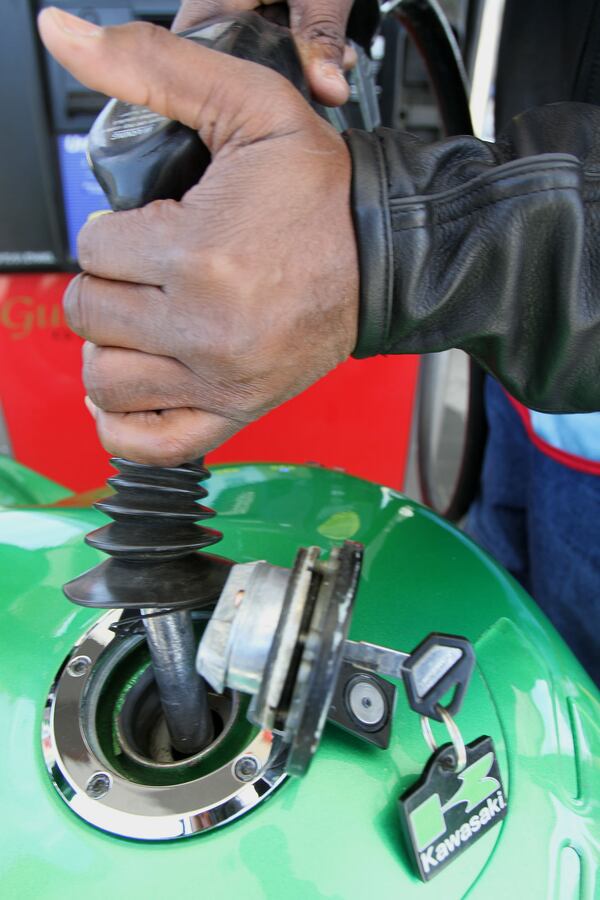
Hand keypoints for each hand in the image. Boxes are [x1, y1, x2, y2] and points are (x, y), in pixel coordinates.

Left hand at [38, 8, 358, 465]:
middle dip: (110, 283)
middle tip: (149, 270)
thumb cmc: (324, 196)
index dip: (115, 231)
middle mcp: (205, 328)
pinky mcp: (234, 410)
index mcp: (200, 254)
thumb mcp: (247, 106)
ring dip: (112, 345)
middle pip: (90, 314)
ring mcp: (218, 380)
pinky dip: (124, 423)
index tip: (155, 227)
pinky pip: (149, 442)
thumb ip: (153, 67)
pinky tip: (135, 385)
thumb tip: (65, 32)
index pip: (95, 248)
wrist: (386, 259)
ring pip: (105, 377)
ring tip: (145, 321)